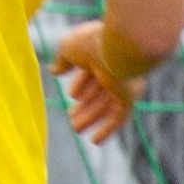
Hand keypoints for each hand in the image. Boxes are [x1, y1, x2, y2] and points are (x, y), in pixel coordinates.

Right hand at [57, 20, 150, 143]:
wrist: (118, 47)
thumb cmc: (92, 43)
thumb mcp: (68, 48)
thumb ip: (61, 60)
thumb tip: (54, 71)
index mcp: (103, 54)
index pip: (91, 74)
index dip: (80, 85)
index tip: (72, 95)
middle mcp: (116, 69)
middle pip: (99, 92)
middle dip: (85, 106)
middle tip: (72, 119)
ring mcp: (124, 84)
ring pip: (106, 106)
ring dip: (90, 118)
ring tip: (75, 129)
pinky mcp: (129, 97)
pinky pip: (118, 117)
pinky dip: (107, 129)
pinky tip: (95, 141)